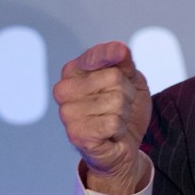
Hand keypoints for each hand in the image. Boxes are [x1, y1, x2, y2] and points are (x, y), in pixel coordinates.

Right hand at [55, 41, 151, 194]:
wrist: (125, 145)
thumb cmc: (124, 108)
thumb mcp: (131, 79)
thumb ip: (124, 61)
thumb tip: (120, 49)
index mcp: (73, 71)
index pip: (98, 53)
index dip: (117, 55)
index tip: (122, 55)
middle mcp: (63, 90)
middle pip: (114, 77)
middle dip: (127, 93)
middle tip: (119, 106)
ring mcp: (67, 113)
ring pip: (117, 101)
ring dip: (124, 113)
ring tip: (114, 120)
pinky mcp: (76, 134)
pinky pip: (114, 122)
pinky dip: (120, 128)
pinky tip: (110, 134)